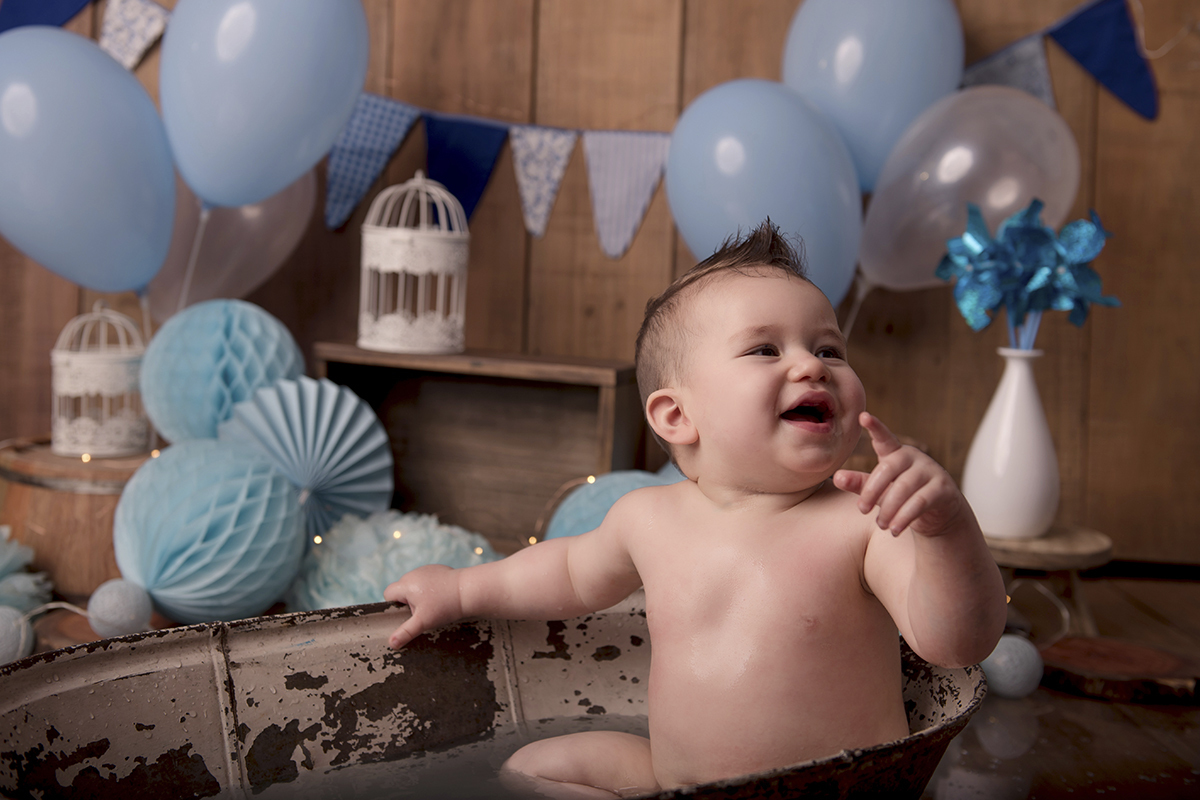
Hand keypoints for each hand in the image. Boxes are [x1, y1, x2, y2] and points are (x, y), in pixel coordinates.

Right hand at [383, 564, 463, 649]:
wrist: (469, 591)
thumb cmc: (445, 606)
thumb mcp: (423, 622)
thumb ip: (406, 632)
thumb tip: (391, 643)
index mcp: (406, 584)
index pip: (388, 594)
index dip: (394, 606)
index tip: (407, 614)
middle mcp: (414, 573)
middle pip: (401, 590)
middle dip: (408, 602)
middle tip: (423, 612)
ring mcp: (426, 569)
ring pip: (414, 585)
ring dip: (419, 595)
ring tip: (434, 604)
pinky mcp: (437, 569)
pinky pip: (427, 580)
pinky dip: (430, 588)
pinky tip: (441, 595)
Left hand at [834, 412, 968, 536]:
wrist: (939, 515)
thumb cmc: (904, 498)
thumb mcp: (880, 491)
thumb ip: (860, 484)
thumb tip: (837, 477)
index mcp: (897, 454)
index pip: (885, 438)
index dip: (875, 427)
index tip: (863, 416)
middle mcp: (914, 458)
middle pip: (887, 469)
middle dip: (871, 491)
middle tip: (862, 509)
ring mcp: (931, 471)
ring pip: (903, 488)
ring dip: (888, 510)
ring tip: (880, 525)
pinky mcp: (943, 489)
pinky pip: (919, 502)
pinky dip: (904, 518)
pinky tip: (894, 530)